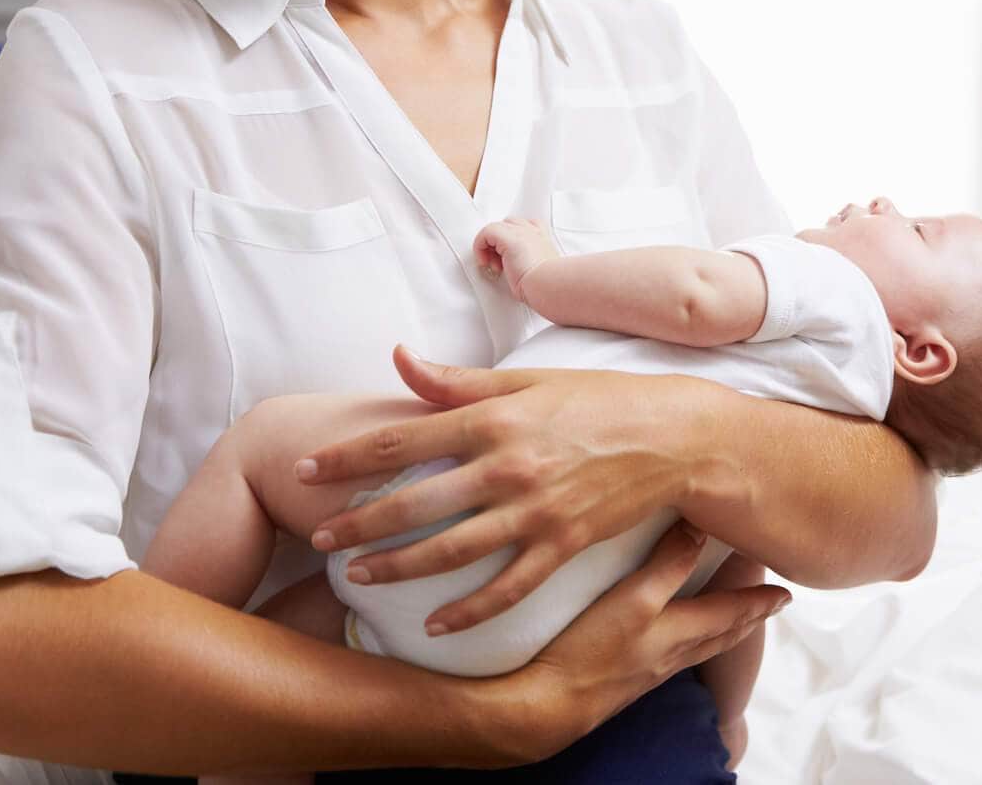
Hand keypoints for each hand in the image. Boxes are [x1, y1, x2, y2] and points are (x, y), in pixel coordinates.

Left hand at [297, 346, 713, 634]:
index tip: (307, 470)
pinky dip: (468, 610)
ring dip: (398, 568)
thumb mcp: (526, 379)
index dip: (348, 457)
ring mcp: (535, 511)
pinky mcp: (563, 545)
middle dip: (359, 523)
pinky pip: (507, 588)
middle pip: (415, 503)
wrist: (674, 436)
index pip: (401, 438)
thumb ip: (457, 380)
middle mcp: (506, 466)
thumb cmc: (596, 399)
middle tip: (319, 538)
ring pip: (450, 550)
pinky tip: (434, 624)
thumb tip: (399, 356)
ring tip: (360, 576)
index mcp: (492, 418)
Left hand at [472, 217, 559, 303]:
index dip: (512, 241)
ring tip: (494, 266)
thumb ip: (531, 266)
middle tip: (500, 264)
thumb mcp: (542, 272)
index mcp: (543, 239)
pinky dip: (480, 247)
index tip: (508, 261)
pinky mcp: (508, 237)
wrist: (550, 285)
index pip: (525, 228)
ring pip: (496, 228)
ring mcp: (521, 232)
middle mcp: (533, 232)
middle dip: (499, 243)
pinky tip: (486, 263)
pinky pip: (485, 232)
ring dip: (489, 247)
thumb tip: (519, 275)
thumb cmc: (548, 284)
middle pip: (508, 225)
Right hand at [482, 522, 788, 764]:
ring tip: (737, 623)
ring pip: (702, 647)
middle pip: (723, 634)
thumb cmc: (593, 651)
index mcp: (681, 632)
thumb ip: (667, 563)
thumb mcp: (634, 597)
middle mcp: (673, 653)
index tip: (787, 593)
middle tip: (771, 607)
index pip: (732, 612)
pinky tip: (679, 641)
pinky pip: (679, 656)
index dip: (759, 600)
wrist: (553, 706)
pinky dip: (694, 641)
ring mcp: (652, 669)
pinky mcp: (629, 677)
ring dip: (724, 631)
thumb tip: (700, 526)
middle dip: (749, 618)